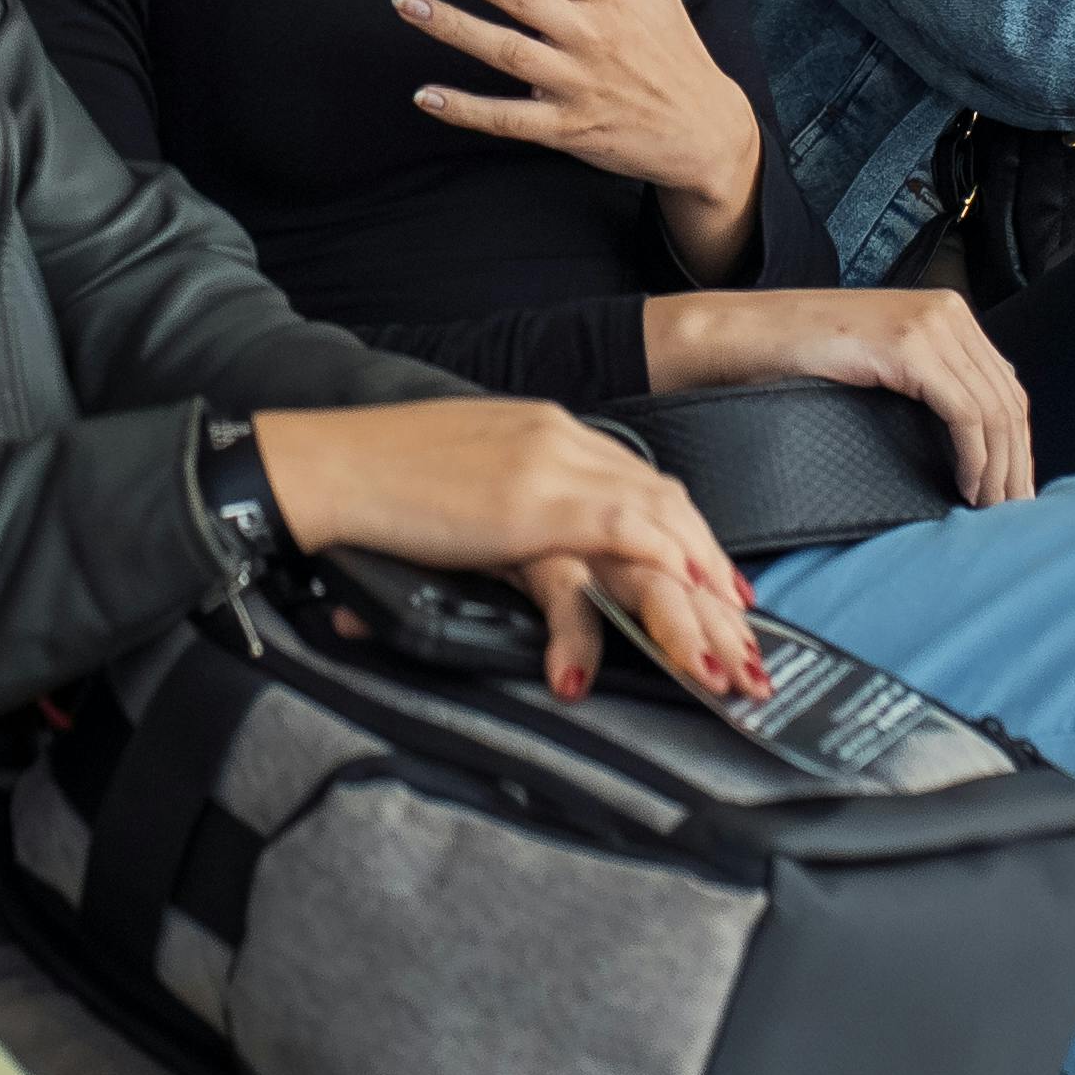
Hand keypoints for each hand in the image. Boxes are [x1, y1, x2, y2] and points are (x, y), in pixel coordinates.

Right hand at [252, 399, 766, 704]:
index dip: (690, 536)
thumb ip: (516, 500)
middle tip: (746, 631)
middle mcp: (561, 439)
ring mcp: (549, 465)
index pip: (643, 481)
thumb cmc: (379, 479)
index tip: (719, 586)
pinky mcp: (528, 502)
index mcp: (548, 430)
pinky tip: (680, 612)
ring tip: (725, 645)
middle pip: (665, 503)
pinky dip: (659, 573)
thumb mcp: (468, 481)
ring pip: (657, 520)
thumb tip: (546, 547)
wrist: (328, 463)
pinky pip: (618, 534)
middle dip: (713, 570)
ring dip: (700, 587)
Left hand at [404, 0, 765, 274]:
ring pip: (506, 52)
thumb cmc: (673, 45)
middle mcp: (591, 35)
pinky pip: (507, 119)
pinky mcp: (566, 129)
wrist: (704, 131)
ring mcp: (577, 84)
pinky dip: (465, 109)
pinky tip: (423, 94)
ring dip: (453, 27)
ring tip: (406, 2)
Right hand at [645, 288, 1035, 509]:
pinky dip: (974, 456)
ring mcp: (930, 325)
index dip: (1017, 442)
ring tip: (992, 510)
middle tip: (1014, 512)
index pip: (1004, 384)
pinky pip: (964, 412)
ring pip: (993, 409)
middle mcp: (948, 311)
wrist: (743, 336)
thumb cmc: (797, 358)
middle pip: (1008, 398)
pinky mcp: (909, 347)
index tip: (1013, 488)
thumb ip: (925, 381)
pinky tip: (968, 486)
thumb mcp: (878, 363)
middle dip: (1016, 461)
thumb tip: (971, 439)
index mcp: (946, 311)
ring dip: (999, 468)